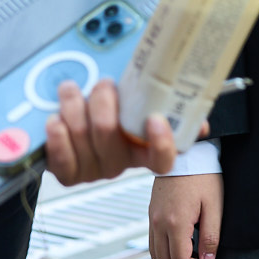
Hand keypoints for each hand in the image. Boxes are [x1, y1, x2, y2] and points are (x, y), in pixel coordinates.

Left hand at [45, 79, 176, 183]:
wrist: (72, 131)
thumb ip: (169, 108)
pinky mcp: (68, 173)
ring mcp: (93, 169)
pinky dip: (57, 133)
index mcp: (143, 151)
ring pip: (83, 136)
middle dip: (103, 104)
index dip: (162, 144)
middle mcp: (120, 163)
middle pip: (111, 137)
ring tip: (72, 91)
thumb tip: (201, 121)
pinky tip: (56, 119)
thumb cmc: (110, 114)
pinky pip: (61, 156)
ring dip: (74, 106)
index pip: (163, 160)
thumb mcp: (139, 106)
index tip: (156, 119)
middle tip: (103, 85)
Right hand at [148, 173, 223, 258]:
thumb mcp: (214, 206)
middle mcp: (159, 224)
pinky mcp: (151, 214)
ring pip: (156, 257)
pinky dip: (164, 252)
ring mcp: (152, 219)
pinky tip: (182, 246)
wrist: (185, 153)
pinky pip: (152, 243)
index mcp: (175, 223)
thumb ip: (211, 237)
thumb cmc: (203, 176)